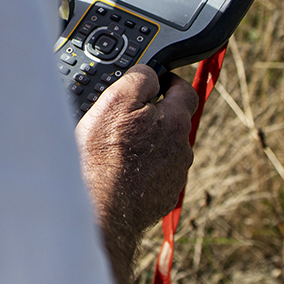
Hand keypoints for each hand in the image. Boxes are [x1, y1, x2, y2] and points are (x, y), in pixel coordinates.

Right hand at [75, 64, 198, 268]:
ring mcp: (172, 177)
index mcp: (175, 122)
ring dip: (145, 144)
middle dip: (153, 115)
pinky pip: (153, 174)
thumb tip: (150, 72)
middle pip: (172, 121)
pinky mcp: (160, 197)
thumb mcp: (116, 100)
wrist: (99, 210)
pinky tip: (117, 170)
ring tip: (114, 147)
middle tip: (123, 116)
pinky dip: (139, 169)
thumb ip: (139, 78)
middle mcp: (181, 150)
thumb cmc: (102, 157)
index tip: (154, 81)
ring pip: (162, 149)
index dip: (168, 80)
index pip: (184, 89)